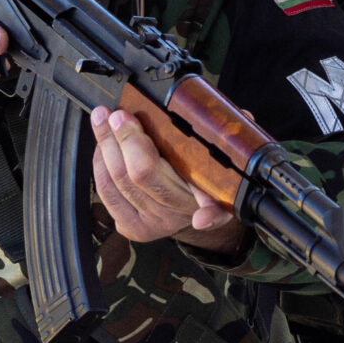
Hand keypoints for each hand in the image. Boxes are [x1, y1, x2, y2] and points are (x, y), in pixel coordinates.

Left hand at [90, 106, 244, 249]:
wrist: (191, 208)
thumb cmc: (204, 173)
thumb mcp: (226, 156)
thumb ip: (231, 138)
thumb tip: (243, 117)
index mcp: (214, 200)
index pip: (214, 209)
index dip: (209, 213)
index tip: (203, 215)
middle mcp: (182, 215)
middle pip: (145, 177)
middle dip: (127, 141)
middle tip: (120, 116)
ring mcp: (154, 224)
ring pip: (119, 181)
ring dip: (107, 145)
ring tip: (103, 119)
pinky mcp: (130, 226)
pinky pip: (107, 192)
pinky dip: (100, 162)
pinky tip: (103, 143)